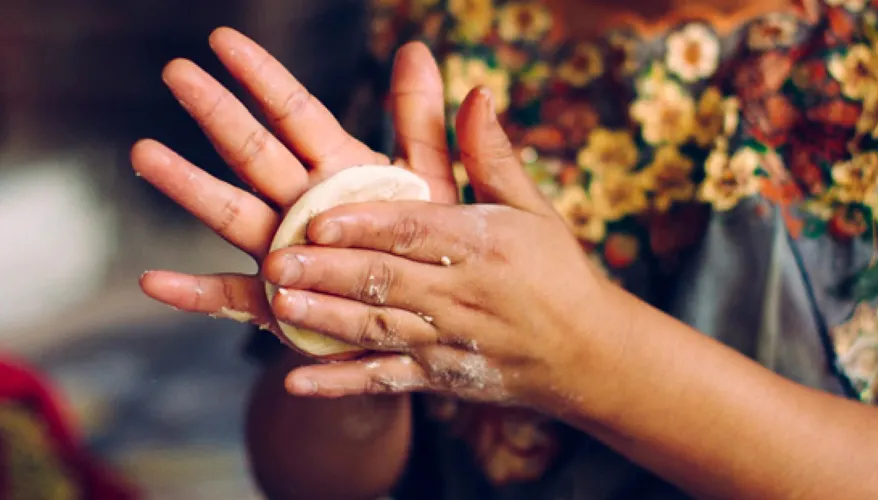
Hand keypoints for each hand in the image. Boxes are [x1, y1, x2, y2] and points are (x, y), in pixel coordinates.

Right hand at [135, 28, 453, 329]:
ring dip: (190, 187)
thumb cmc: (425, 247)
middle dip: (218, 114)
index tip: (222, 38)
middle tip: (176, 72)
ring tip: (147, 154)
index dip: (262, 77)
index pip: (295, 114)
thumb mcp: (431, 179)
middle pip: (255, 153)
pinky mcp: (277, 304)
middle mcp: (302, 204)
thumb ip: (419, 119)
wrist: (420, 321)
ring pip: (233, 214)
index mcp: (339, 170)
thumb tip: (416, 48)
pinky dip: (193, 294)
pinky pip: (230, 299)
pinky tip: (155, 282)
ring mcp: (284, 252)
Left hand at [263, 89, 634, 412]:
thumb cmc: (556, 271)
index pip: (416, 232)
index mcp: (484, 247)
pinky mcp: (440, 378)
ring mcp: (449, 342)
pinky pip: (386, 382)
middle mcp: (463, 296)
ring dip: (326, 320)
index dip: (365, 226)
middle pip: (387, 281)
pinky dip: (342, 385)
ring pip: (379, 330)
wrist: (587, 354)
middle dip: (329, 271)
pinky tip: (295, 382)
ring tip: (278, 305)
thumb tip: (475, 92)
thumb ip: (491, 155)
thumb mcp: (532, 208)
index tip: (318, 218)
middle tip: (275, 261)